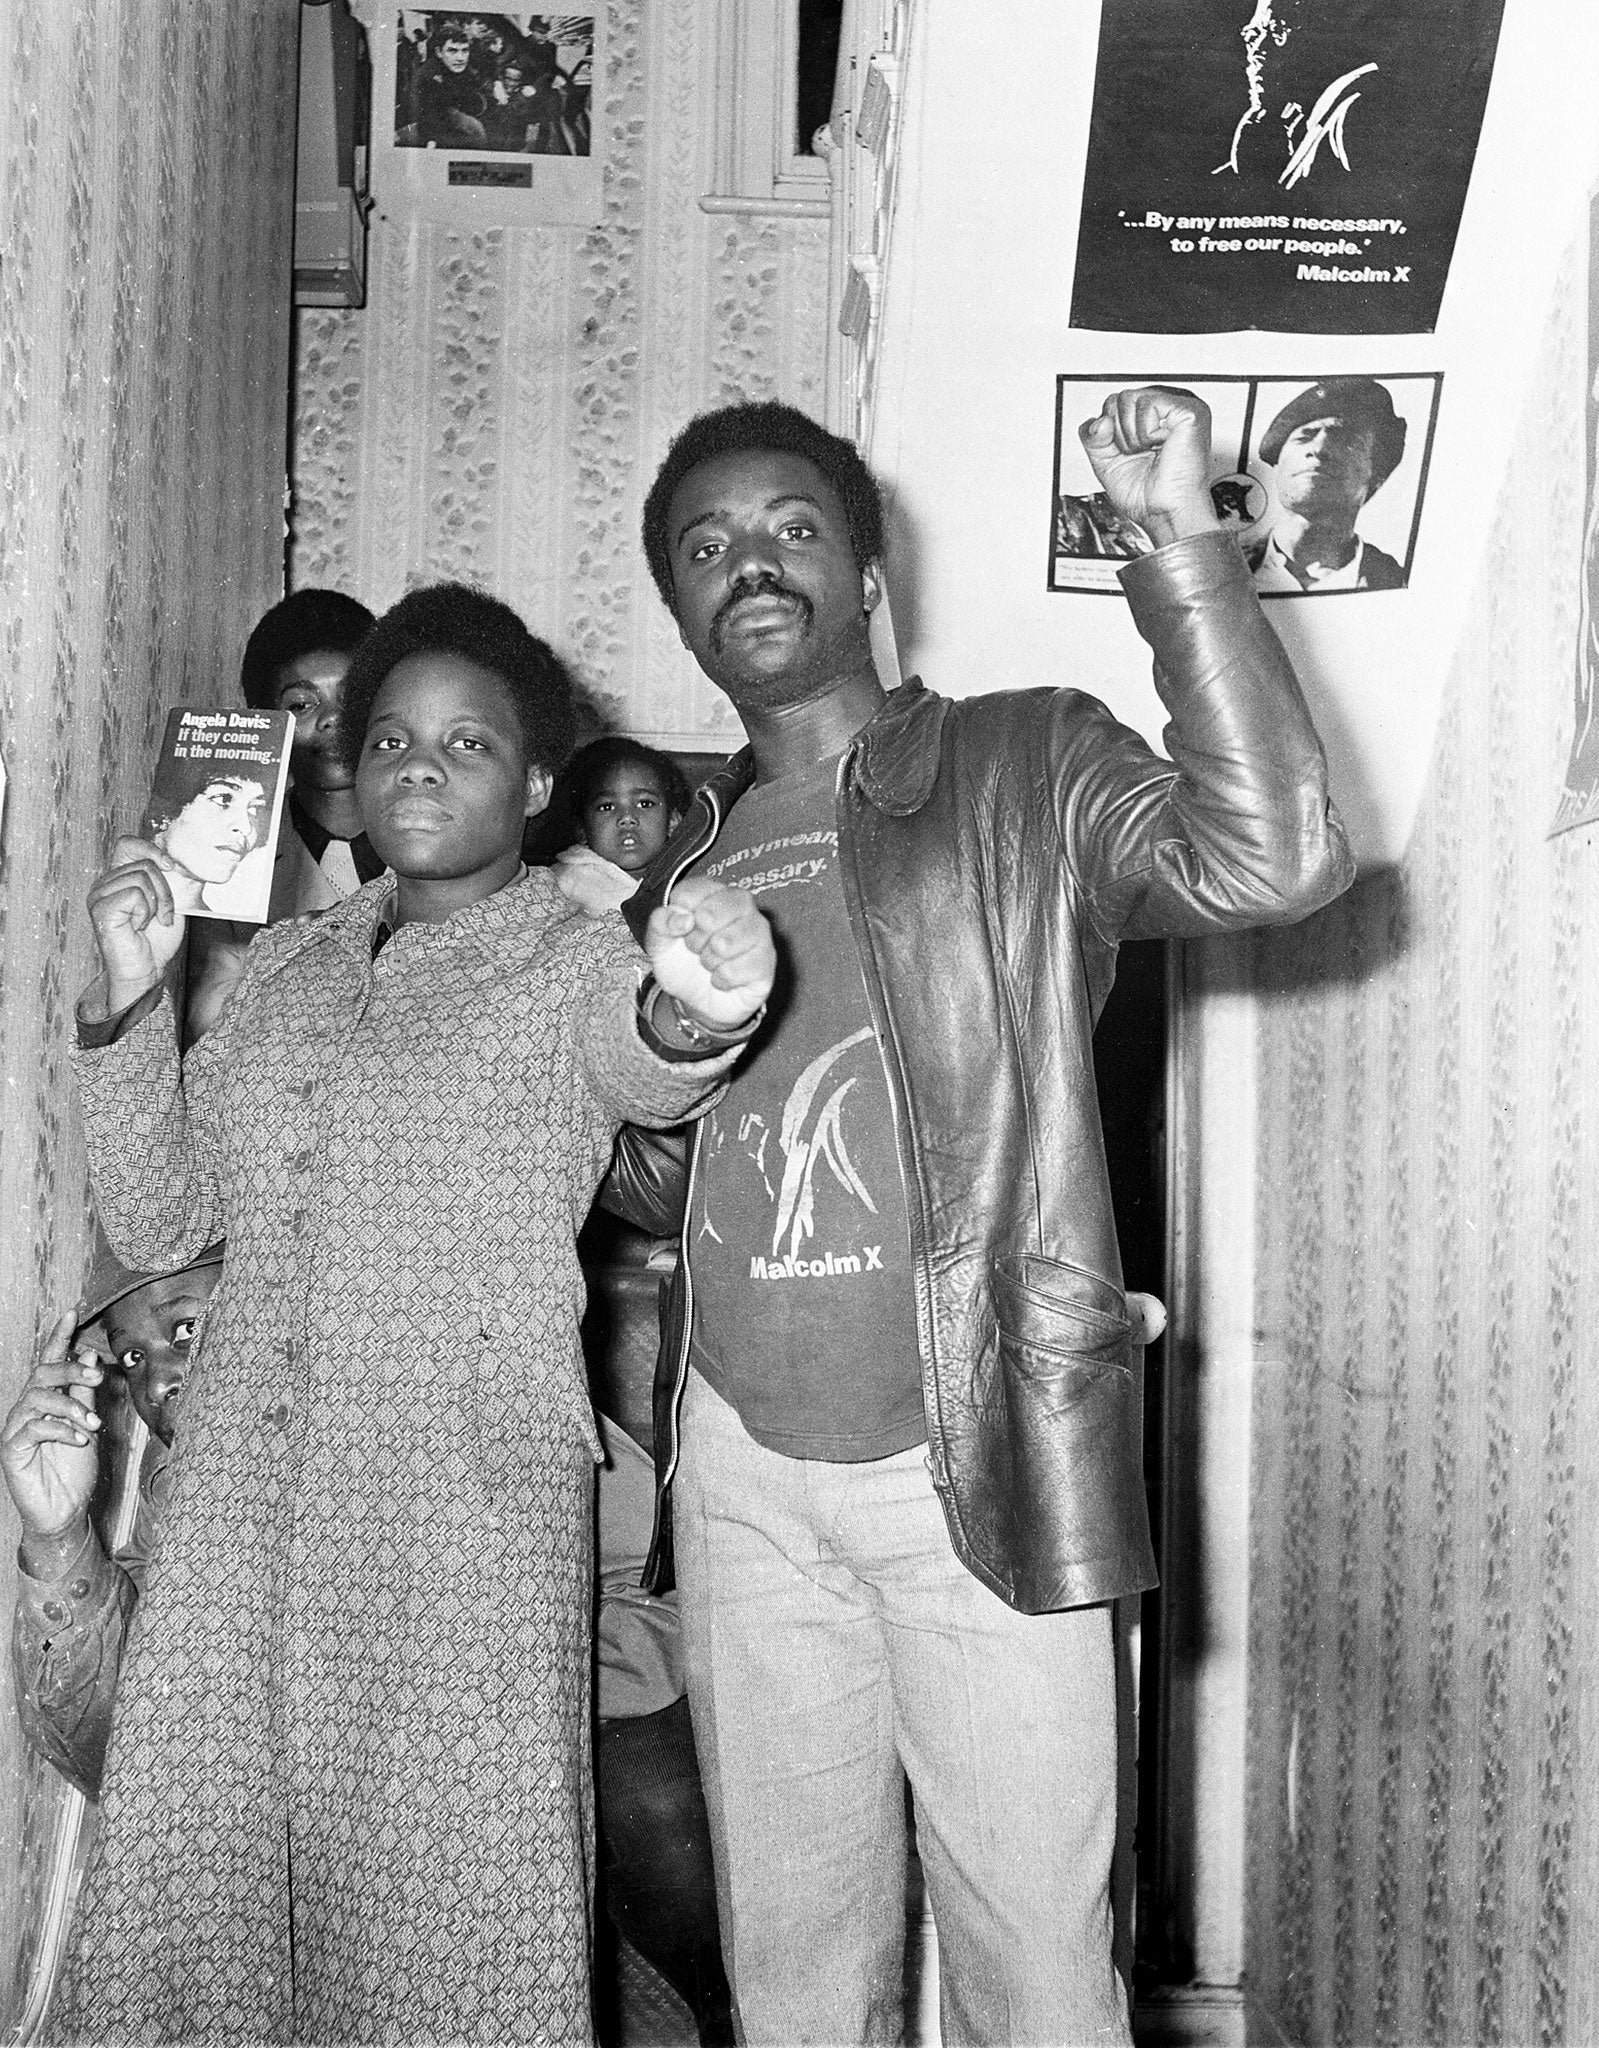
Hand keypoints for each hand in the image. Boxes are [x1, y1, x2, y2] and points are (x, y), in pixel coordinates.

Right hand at [1, 1312, 102, 1551]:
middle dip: (70, 1370)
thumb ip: (85, 1392)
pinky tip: (80, 1439)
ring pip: (37, 1398)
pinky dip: (61, 1429)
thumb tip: (88, 1354)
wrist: (67, 1509)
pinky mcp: (12, 1449)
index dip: (59, 1336)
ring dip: (70, 1406)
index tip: (72, 1312)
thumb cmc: (76, 1468)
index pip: (50, 1360)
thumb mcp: (88, 1423)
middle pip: (42, 1373)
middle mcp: (28, 1408)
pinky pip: (33, 1428)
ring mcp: (17, 1427)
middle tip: (97, 1377)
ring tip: (93, 1424)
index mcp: (48, 1399)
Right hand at [86, 836, 186, 1013]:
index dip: (150, 849)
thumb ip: (176, 878)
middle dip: (165, 889)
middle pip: (144, 863)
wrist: (147, 970)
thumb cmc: (156, 940)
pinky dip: (145, 911)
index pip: (128, 844)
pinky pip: (134, 893)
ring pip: (141, 877)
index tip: (171, 866)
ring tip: (150, 921)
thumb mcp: (173, 901)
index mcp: (119, 877)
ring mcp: (98, 894)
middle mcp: (104, 882)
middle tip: (163, 913)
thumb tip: (190, 859)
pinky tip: (138, 927)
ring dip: (157, 902)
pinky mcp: (100, 908)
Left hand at [646, 876, 775, 1029]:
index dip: (679, 916)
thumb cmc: (683, 964)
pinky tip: (724, 978)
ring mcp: (759, 930)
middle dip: (694, 940)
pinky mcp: (767, 959)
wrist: (698, 1000)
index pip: (690, 892)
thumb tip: (683, 919)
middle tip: (698, 949)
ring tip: (711, 963)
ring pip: (724, 944)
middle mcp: (741, 904)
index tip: (682, 929)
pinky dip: (721, 980)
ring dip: (709, 961)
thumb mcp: (659, 943)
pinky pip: (734, 970)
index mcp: (713, 892)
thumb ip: (660, 923)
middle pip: (709, 914)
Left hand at [1079, 386, 1217, 548]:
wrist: (1165, 514)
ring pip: (1129, 398)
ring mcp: (1181, 405)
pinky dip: (1146, 432)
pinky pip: (1147, 404)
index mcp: (1152, 415)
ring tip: (1151, 452)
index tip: (1128, 453)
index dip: (1110, 431)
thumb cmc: (1147, 496)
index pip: (1115, 403)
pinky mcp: (1190, 410)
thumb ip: (1093, 437)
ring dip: (1132, 436)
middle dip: (1119, 434)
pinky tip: (1161, 445)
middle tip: (1142, 454)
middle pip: (1119, 398)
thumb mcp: (1106, 462)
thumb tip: (1100, 421)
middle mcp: (1167, 407)